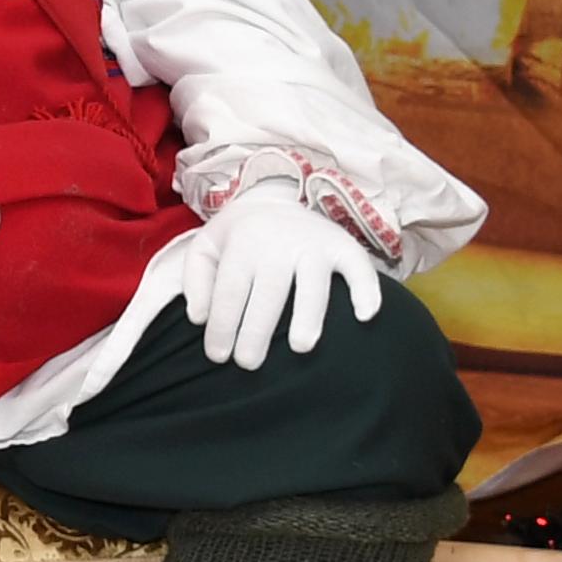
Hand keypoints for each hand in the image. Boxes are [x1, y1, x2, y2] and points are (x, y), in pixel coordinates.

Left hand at [174, 182, 381, 370]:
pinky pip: (359, 267)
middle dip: (257, 332)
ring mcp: (314, 244)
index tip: (218, 356)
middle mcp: (279, 243)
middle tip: (248, 364)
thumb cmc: (237, 237)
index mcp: (243, 243)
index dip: (222, 326)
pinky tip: (364, 315)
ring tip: (300, 348)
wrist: (273, 197)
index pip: (230, 291)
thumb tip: (199, 318)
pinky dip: (366, 289)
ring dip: (309, 316)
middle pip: (269, 293)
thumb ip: (195, 280)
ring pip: (313, 284)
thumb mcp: (206, 247)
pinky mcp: (343, 245)